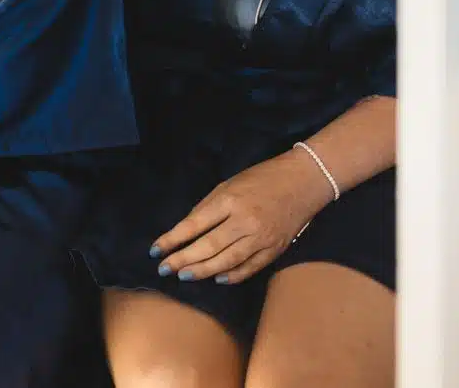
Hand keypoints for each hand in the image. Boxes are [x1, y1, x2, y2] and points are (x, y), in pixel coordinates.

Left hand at [152, 150, 334, 285]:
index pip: (193, 224)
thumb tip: (186, 230)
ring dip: (203, 271)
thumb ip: (208, 207)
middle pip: (208, 246)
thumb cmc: (261, 178)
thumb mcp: (228, 184)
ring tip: (184, 275)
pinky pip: (250, 267)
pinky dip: (232, 275)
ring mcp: (261, 238)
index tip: (155, 250)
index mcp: (229, 200)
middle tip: (164, 269)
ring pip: (227, 261)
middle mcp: (244, 221)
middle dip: (183, 259)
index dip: (172, 240)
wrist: (303, 182)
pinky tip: (217, 279)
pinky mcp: (275, 249)